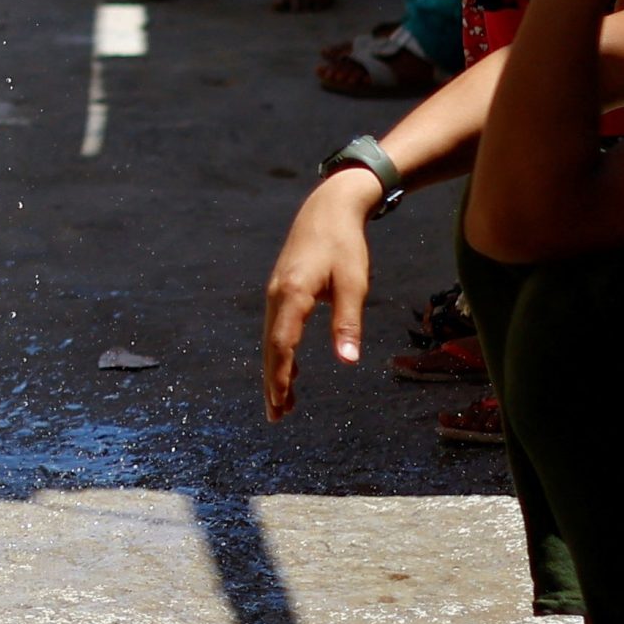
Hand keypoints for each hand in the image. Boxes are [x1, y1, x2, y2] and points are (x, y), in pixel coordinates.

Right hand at [261, 169, 380, 420]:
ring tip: (281, 403)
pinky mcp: (282, 291)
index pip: (282, 344)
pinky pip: (276, 329)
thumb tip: (347, 361)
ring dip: (274, 371)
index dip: (280, 376)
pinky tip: (291, 370)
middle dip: (273, 382)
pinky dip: (279, 353)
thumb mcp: (353, 283)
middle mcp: (277, 296)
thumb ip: (348, 321)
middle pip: (270, 347)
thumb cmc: (345, 244)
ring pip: (270, 340)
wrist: (328, 208)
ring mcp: (276, 293)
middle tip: (276, 416)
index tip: (281, 403)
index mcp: (293, 294)